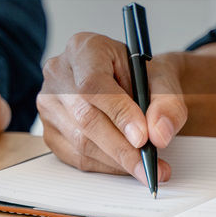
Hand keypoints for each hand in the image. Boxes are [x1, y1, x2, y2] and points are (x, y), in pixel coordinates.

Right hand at [37, 32, 187, 185]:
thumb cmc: (142, 76)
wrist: (130, 82)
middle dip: (122, 148)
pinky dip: (105, 166)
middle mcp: (58, 74)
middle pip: (85, 118)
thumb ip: (167, 103)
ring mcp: (48, 103)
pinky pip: (76, 157)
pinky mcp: (49, 130)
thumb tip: (159, 134)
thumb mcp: (163, 79)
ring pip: (80, 142)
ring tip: (147, 167)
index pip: (93, 84)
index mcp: (83, 48)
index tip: (143, 138)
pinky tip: (125, 164)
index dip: (118, 114)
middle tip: (150, 165)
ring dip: (117, 161)